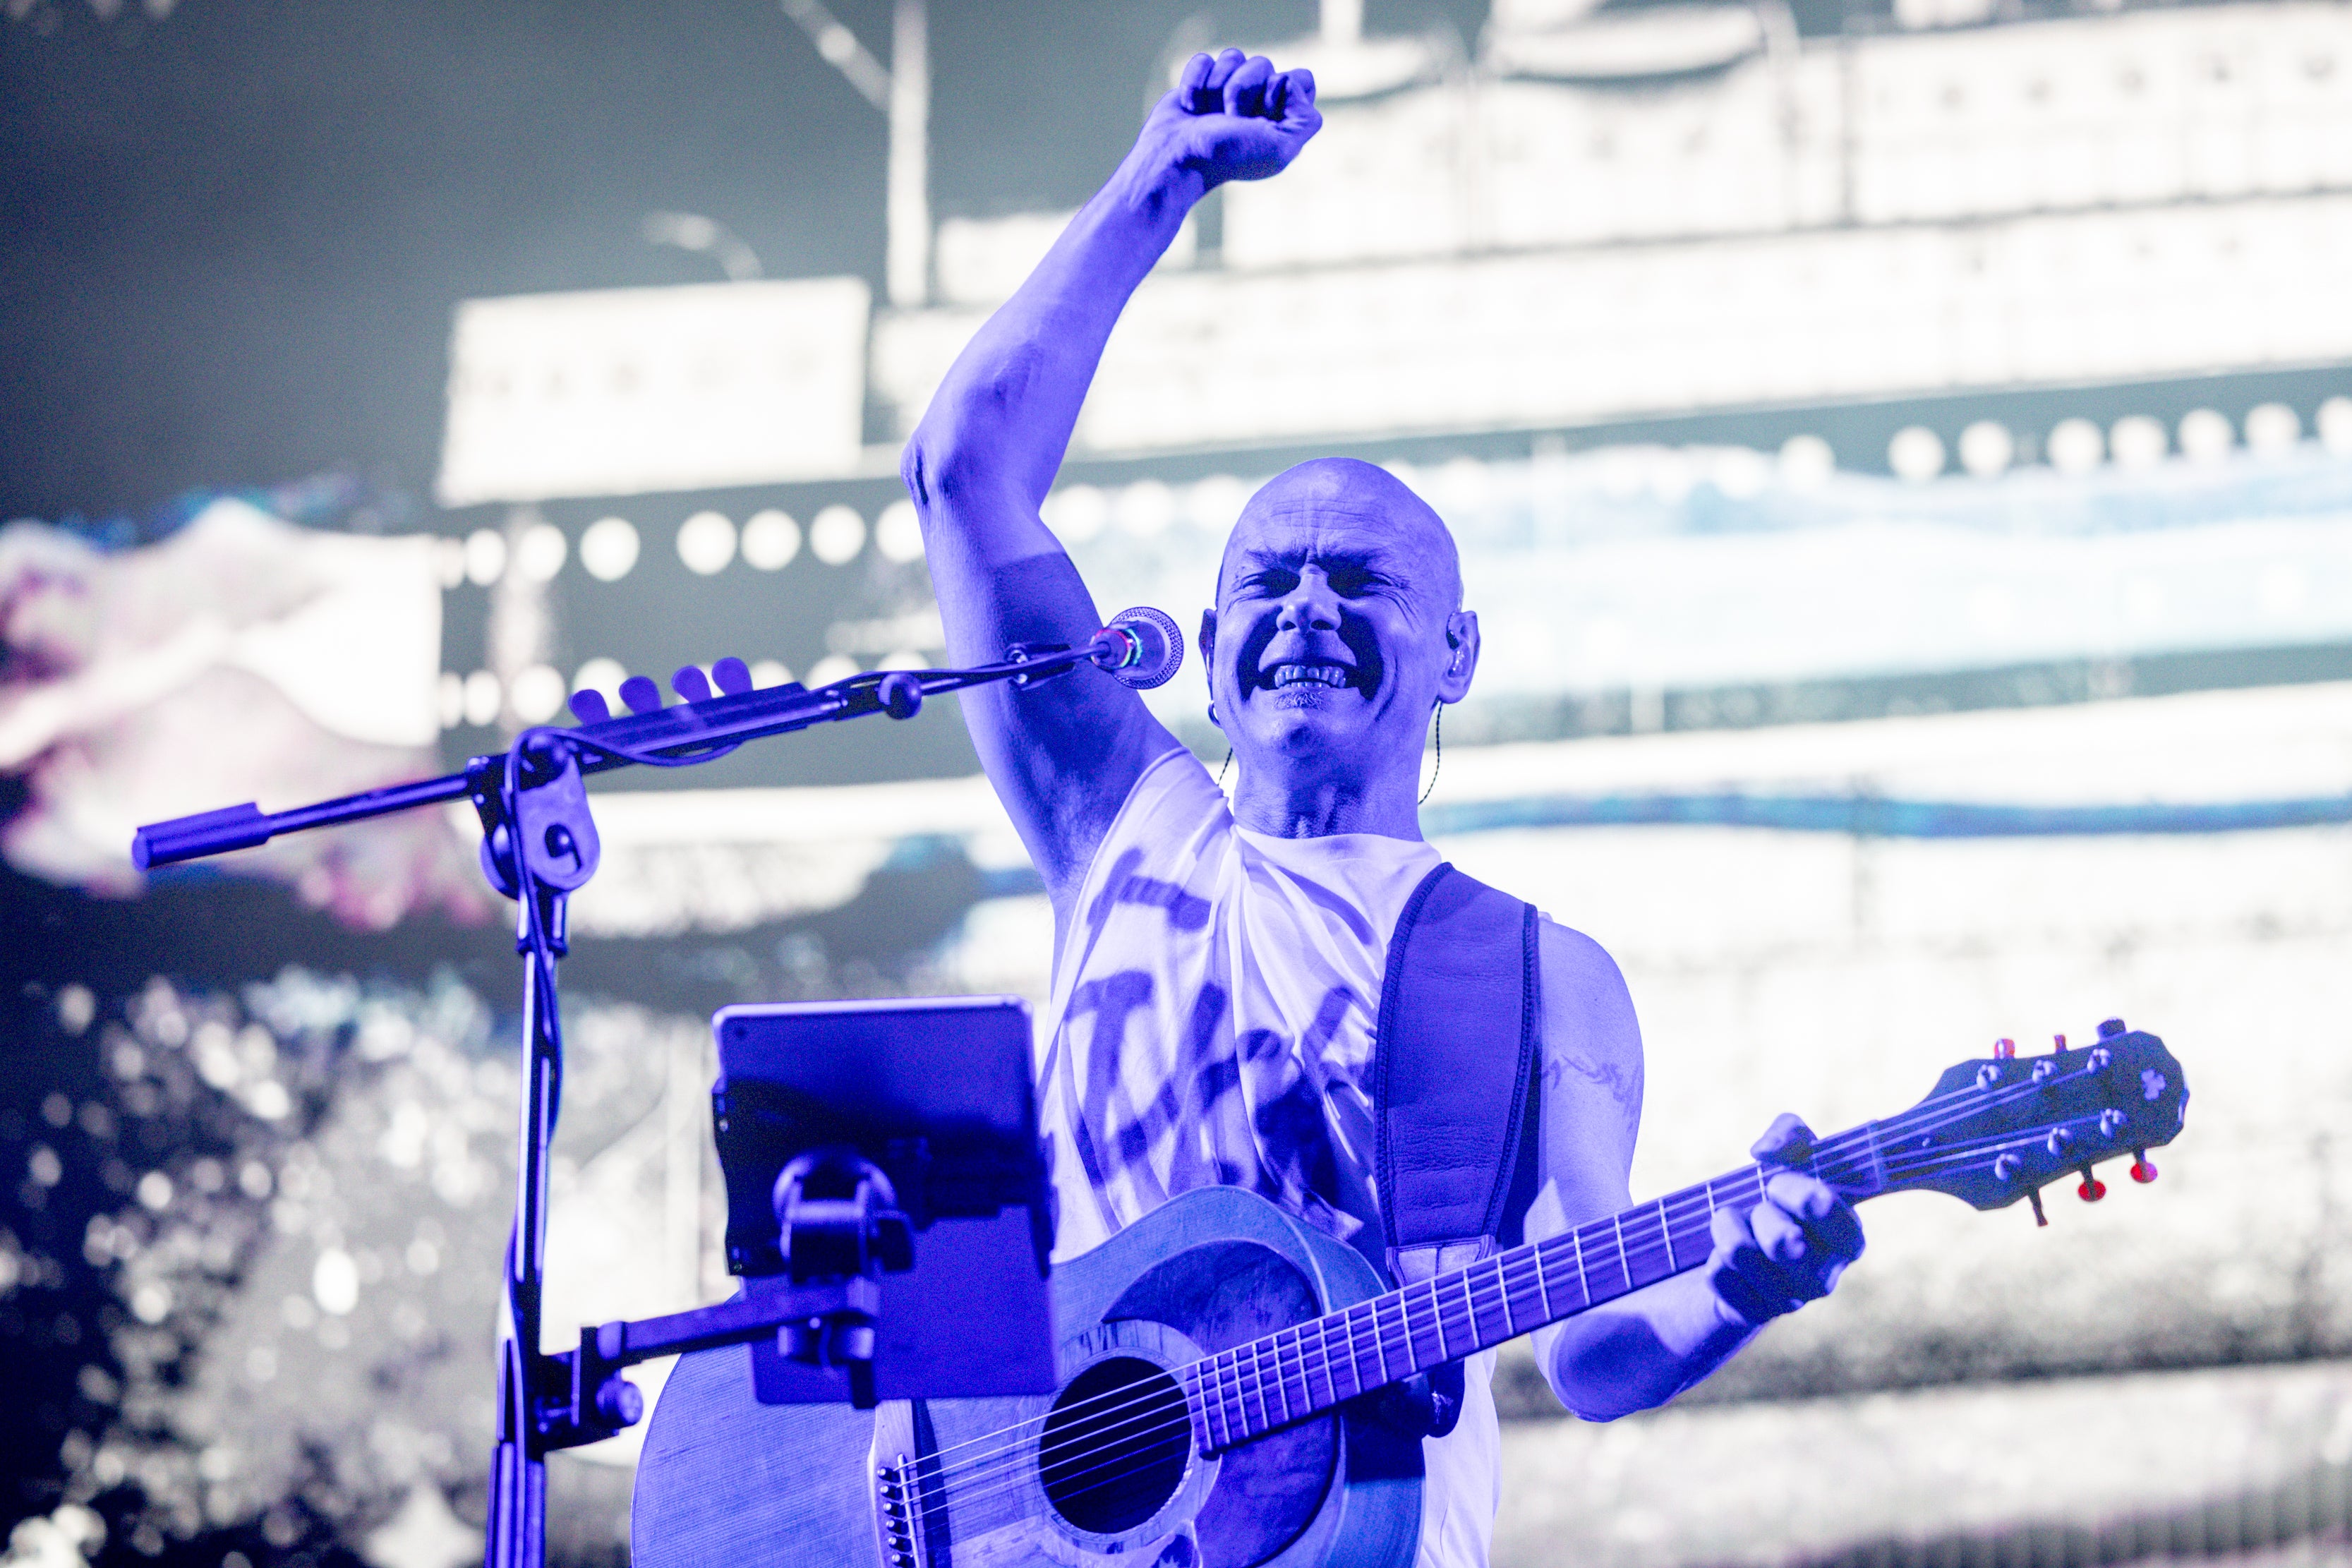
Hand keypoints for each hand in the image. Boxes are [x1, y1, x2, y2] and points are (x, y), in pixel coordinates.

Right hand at [1140, 49, 1320, 191]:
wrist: (1177, 158)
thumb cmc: (1227, 157)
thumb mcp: (1279, 150)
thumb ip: (1305, 121)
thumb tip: (1292, 83)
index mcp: (1282, 118)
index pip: (1301, 79)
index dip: (1283, 89)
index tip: (1266, 113)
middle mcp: (1258, 102)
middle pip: (1264, 64)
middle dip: (1243, 89)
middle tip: (1231, 119)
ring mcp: (1228, 91)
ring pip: (1233, 57)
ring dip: (1217, 87)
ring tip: (1209, 115)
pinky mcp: (1201, 83)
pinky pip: (1204, 60)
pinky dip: (1195, 83)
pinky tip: (1191, 108)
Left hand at [1703, 1114, 1864, 1329]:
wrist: (1748, 1239)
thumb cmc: (1779, 1192)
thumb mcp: (1792, 1152)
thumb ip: (1791, 1134)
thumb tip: (1765, 1152)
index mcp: (1848, 1237)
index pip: (1830, 1215)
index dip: (1797, 1192)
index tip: (1776, 1182)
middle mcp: (1825, 1277)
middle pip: (1781, 1240)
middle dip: (1759, 1212)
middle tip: (1758, 1207)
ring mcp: (1789, 1301)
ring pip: (1739, 1252)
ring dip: (1726, 1224)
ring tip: (1732, 1221)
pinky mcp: (1752, 1313)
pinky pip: (1716, 1275)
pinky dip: (1712, 1256)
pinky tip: (1724, 1255)